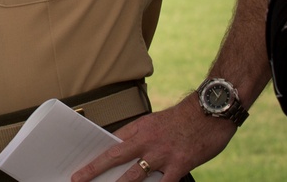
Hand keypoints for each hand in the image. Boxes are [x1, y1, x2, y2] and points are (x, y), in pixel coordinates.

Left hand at [70, 96, 234, 181]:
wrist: (209, 111)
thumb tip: (125, 152)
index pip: (111, 143)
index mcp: (138, 128)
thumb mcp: (155, 123)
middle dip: (94, 169)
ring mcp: (162, 154)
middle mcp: (146, 141)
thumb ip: (141, 138)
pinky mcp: (180, 164)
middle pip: (114, 157)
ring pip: (134, 175)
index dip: (95, 155)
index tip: (81, 163)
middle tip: (78, 178)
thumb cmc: (183, 118)